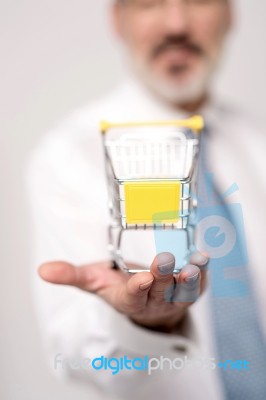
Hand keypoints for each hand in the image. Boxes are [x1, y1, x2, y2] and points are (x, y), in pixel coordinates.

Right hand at [38, 252, 207, 332]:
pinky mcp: (192, 290)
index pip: (134, 296)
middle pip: (161, 289)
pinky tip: (204, 257)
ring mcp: (176, 297)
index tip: (142, 279)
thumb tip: (43, 270)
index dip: (139, 289)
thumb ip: (72, 275)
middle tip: (165, 260)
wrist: (149, 304)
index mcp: (130, 299)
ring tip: (195, 263)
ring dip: (191, 278)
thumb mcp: (94, 281)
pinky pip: (200, 283)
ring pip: (185, 290)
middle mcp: (155, 300)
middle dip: (163, 276)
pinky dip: (204, 272)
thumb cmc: (120, 288)